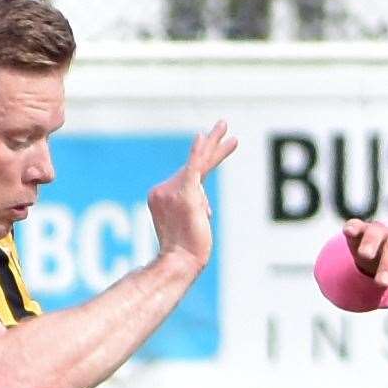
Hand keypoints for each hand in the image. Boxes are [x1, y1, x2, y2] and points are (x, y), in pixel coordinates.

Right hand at [147, 121, 236, 272]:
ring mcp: (172, 191)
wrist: (180, 263)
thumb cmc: (185, 252)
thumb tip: (205, 208)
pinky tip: (204, 137)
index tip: (209, 201)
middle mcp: (163, 190)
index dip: (203, 191)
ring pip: (199, 164)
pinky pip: (193, 168)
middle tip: (224, 124)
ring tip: (227, 129)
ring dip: (216, 147)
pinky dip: (199, 152)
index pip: (187, 178)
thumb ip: (195, 208)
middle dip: (209, 144)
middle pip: (192, 163)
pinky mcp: (185, 195)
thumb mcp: (189, 225)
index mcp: (160, 195)